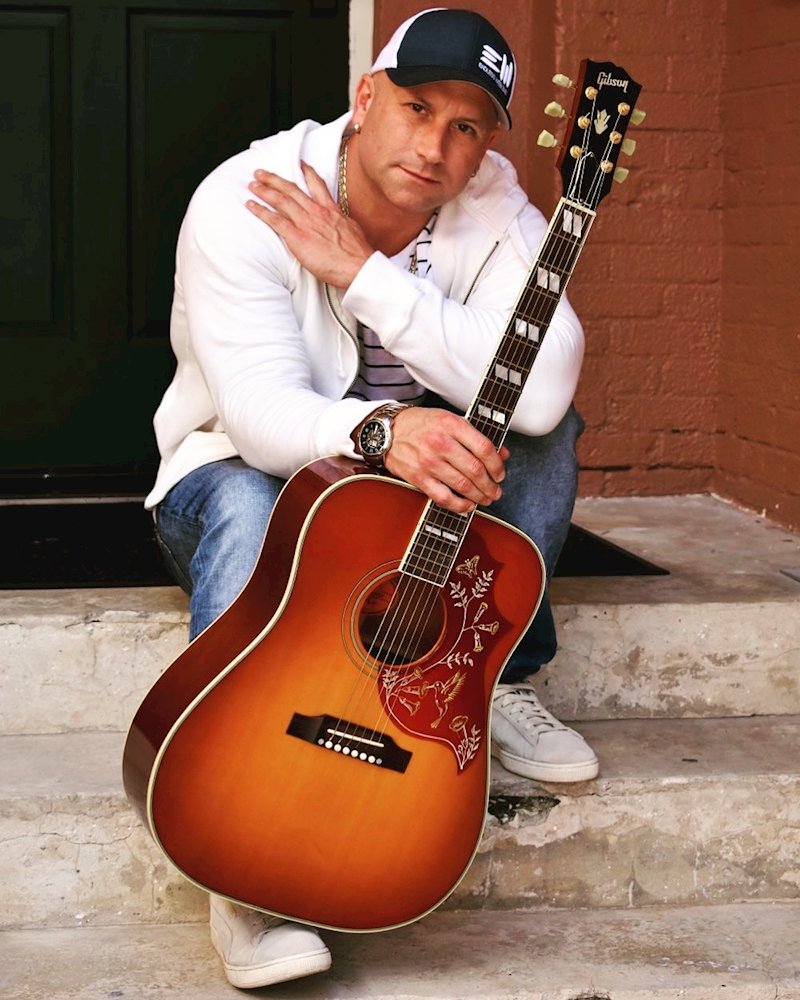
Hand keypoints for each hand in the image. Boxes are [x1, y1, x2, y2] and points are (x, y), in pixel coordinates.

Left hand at [246, 162, 372, 288]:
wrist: (358, 265)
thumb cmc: (357, 254)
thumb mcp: (352, 229)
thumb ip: (340, 221)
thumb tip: (339, 220)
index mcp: (331, 209)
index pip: (316, 184)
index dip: (306, 171)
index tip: (298, 164)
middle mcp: (316, 211)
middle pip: (292, 189)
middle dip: (274, 179)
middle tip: (261, 173)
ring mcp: (306, 222)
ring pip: (280, 200)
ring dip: (264, 190)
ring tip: (253, 185)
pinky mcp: (297, 236)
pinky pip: (275, 220)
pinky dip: (261, 211)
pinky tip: (251, 205)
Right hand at [385, 408, 508, 514]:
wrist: (387, 432)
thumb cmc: (420, 425)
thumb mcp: (450, 420)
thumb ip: (476, 436)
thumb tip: (502, 454)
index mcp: (451, 424)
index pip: (484, 448)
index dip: (497, 465)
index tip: (500, 473)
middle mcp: (440, 443)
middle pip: (475, 470)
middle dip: (491, 485)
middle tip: (496, 491)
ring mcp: (428, 462)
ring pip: (462, 485)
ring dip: (479, 496)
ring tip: (485, 499)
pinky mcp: (418, 478)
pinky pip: (443, 497)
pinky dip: (459, 505)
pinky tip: (467, 506)